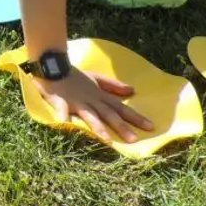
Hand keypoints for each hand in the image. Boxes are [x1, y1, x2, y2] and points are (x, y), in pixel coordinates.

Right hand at [33, 67, 153, 143]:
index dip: (135, 117)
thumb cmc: (75, 75)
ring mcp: (77, 102)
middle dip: (122, 126)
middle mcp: (92, 100)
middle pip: (109, 114)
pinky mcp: (61, 102)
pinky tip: (64, 125)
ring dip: (99, 127)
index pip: (121, 108)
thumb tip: (132, 90)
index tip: (151, 127)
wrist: (54, 65)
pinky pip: (62, 110)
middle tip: (134, 139)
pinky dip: (63, 117)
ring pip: (90, 116)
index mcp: (100, 96)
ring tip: (107, 140)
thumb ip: (113, 85)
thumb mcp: (96, 78)